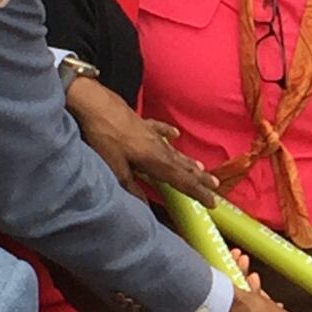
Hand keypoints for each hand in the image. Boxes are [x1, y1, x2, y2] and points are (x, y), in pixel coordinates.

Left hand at [69, 79, 214, 203]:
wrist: (95, 104)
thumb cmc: (105, 137)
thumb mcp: (116, 168)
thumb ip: (132, 188)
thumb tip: (145, 207)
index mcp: (155, 161)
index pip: (182, 181)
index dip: (198, 192)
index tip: (212, 201)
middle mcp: (159, 147)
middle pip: (184, 166)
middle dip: (200, 177)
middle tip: (215, 185)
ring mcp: (151, 133)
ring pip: (175, 151)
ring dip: (189, 161)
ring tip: (202, 169)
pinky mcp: (141, 123)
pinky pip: (160, 130)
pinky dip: (168, 134)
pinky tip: (175, 135)